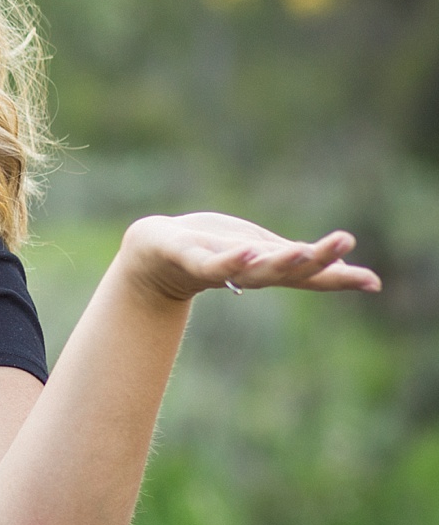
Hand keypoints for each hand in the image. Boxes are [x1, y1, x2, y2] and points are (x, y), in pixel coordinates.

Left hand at [119, 212, 381, 303]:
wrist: (152, 254)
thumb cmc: (212, 249)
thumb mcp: (262, 251)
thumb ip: (299, 261)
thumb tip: (352, 274)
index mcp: (268, 268)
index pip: (310, 276)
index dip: (340, 278)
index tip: (372, 281)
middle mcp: (248, 274)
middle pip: (288, 270)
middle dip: (317, 259)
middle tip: (345, 242)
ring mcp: (220, 268)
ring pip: (253, 270)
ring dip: (278, 262)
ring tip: (302, 250)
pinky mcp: (189, 258)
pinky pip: (211, 264)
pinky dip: (229, 261)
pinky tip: (247, 251)